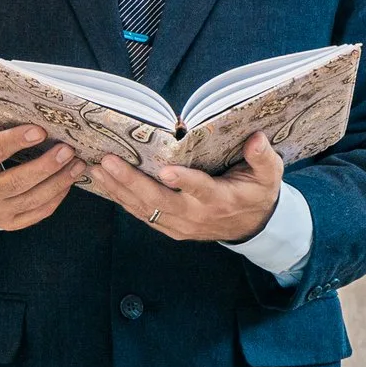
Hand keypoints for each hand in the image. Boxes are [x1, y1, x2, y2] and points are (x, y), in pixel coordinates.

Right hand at [0, 96, 79, 230]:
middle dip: (47, 165)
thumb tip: (2, 97)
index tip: (41, 130)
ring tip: (78, 163)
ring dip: (60, 181)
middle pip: (18, 181)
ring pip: (34, 199)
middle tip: (69, 149)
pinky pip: (39, 212)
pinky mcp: (11, 222)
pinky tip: (69, 180)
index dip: (17, 140)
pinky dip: (58, 197)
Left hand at [89, 131, 282, 243]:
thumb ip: (263, 157)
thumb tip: (257, 138)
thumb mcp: (269, 175)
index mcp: (219, 198)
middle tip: (107, 161)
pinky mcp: (170, 228)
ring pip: (144, 209)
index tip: (165, 170)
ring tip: (96, 168)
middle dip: (130, 181)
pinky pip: (141, 214)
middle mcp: (196, 214)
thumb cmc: (257, 193)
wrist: (252, 227)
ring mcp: (180, 225)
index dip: (184, 181)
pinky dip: (121, 199)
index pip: (200, 189)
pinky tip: (103, 183)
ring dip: (118, 189)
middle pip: (159, 201)